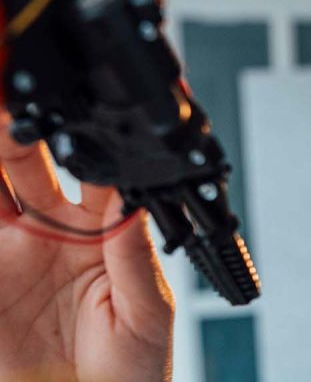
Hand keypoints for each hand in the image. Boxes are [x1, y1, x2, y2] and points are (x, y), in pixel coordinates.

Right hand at [0, 110, 174, 380]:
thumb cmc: (132, 369)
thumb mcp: (146, 313)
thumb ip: (136, 257)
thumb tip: (137, 202)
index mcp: (102, 231)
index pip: (91, 171)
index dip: (81, 140)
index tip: (72, 116)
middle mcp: (52, 231)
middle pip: (25, 164)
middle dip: (16, 130)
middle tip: (10, 106)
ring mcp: (11, 249)